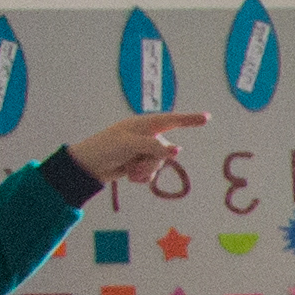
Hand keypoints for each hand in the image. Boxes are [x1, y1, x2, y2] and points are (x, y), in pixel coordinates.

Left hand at [68, 107, 206, 198]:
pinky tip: (129, 175)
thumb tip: (178, 150)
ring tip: (130, 172)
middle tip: (134, 165)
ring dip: (146, 171)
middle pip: (165, 151)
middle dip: (152, 162)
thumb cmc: (105, 148)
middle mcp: (147, 136)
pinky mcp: (139, 163)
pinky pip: (152, 173)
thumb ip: (154, 147)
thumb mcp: (130, 145)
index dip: (190, 119)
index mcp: (144, 125)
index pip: (172, 121)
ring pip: (159, 164)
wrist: (88, 166)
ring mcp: (143, 150)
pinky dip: (142, 177)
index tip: (207, 118)